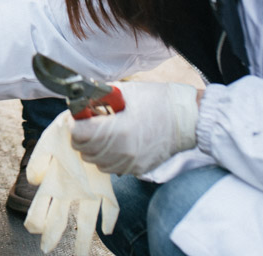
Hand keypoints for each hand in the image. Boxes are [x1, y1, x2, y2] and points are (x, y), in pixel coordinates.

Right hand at [24, 111, 118, 255]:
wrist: (84, 119)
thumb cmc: (63, 132)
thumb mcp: (47, 142)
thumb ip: (38, 160)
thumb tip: (33, 180)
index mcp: (54, 181)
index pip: (42, 205)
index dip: (36, 218)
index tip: (33, 229)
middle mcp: (70, 190)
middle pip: (61, 218)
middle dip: (53, 235)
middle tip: (46, 250)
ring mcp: (88, 190)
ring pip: (85, 219)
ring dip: (82, 238)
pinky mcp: (104, 185)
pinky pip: (109, 205)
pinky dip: (109, 218)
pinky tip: (108, 230)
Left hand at [69, 82, 199, 174]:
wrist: (188, 119)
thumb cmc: (159, 101)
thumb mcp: (126, 93)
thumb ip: (100, 97)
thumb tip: (82, 101)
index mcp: (118, 131)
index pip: (79, 134)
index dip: (74, 123)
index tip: (77, 115)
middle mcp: (122, 152)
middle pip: (83, 150)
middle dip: (81, 135)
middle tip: (88, 122)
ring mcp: (129, 164)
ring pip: (95, 161)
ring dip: (92, 147)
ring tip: (102, 132)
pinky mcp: (137, 169)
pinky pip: (111, 167)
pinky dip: (106, 156)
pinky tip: (115, 142)